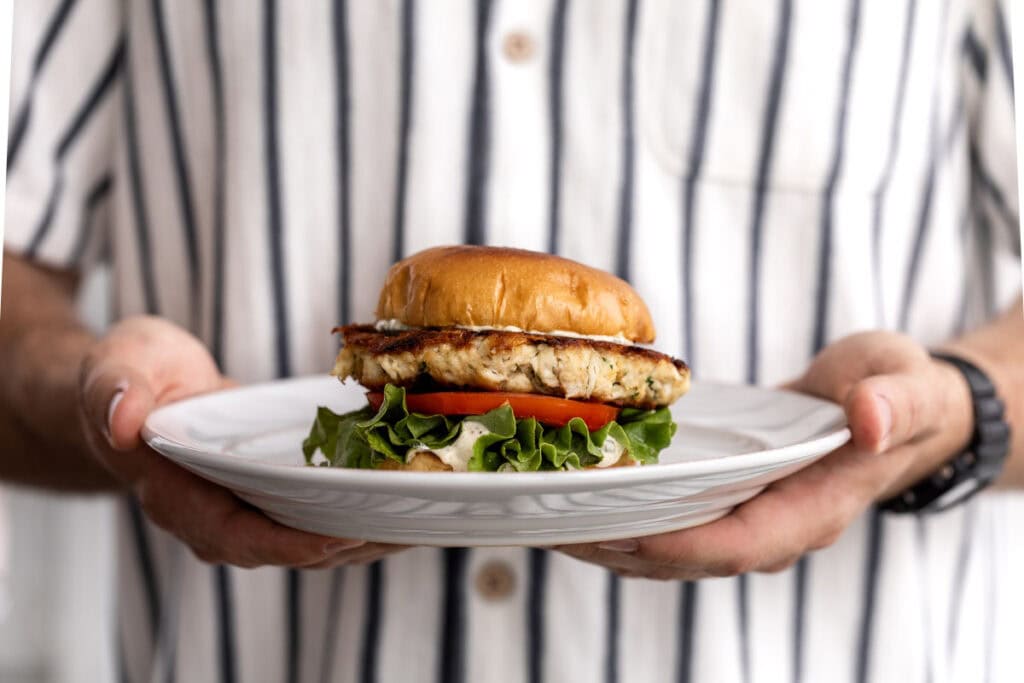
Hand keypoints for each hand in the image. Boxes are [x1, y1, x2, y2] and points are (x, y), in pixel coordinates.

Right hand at [78, 315, 401, 568]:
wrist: (141, 385)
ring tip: (423, 519)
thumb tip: (120, 419)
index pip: (237, 536)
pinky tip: (405, 497)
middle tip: (408, 527)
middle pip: (288, 547)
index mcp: (175, 495)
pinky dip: (360, 511)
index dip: (291, 542)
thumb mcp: (116, 365)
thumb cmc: (131, 373)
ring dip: (366, 534)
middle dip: (349, 543)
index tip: (344, 535)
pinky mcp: (272, 494)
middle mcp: (214, 516)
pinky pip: (319, 514)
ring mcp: (246, 509)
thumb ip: (113, 390)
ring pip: (311, 538)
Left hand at [556, 331, 973, 579]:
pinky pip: (670, 522)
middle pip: (688, 557)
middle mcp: (776, 527)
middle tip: (550, 524)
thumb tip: (869, 417)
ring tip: (545, 517)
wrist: (895, 406)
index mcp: (816, 509)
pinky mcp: (728, 500)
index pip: (739, 545)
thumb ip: (894, 403)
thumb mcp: (906, 384)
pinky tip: (580, 497)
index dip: (679, 546)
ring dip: (608, 539)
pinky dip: (625, 517)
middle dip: (619, 547)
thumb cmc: (900, 393)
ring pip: (670, 548)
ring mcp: (749, 518)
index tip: (618, 533)